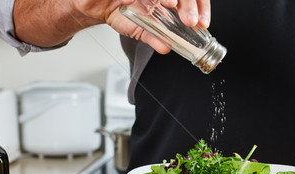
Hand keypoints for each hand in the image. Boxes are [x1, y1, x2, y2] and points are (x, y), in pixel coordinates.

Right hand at [89, 0, 210, 53]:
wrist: (92, 3)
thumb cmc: (118, 11)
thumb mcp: (139, 29)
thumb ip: (154, 37)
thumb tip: (167, 48)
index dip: (200, 8)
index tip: (202, 23)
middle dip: (187, 2)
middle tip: (189, 19)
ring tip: (170, 3)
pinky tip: (131, 1)